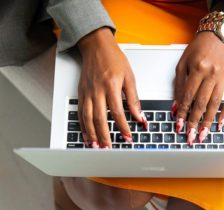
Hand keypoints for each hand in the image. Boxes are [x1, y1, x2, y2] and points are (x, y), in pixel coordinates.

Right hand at [78, 28, 146, 147]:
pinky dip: (83, 126)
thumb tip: (139, 115)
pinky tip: (87, 134)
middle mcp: (97, 91)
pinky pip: (80, 112)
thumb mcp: (129, 76)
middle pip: (100, 118)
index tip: (128, 137)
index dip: (123, 127)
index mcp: (111, 86)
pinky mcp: (81, 93)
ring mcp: (87, 93)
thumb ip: (134, 98)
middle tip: (109, 149)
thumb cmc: (114, 59)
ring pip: (87, 118)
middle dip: (105, 136)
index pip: (117, 112)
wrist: (96, 46)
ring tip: (96, 146)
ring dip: (92, 134)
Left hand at [173, 32, 223, 143]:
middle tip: (191, 137)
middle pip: (201, 103)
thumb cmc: (198, 49)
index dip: (183, 113)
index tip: (179, 125)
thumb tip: (176, 105)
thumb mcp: (183, 63)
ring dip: (209, 121)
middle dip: (195, 122)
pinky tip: (220, 123)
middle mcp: (211, 74)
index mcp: (197, 69)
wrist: (218, 36)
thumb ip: (179, 85)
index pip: (188, 96)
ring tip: (204, 134)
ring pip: (215, 104)